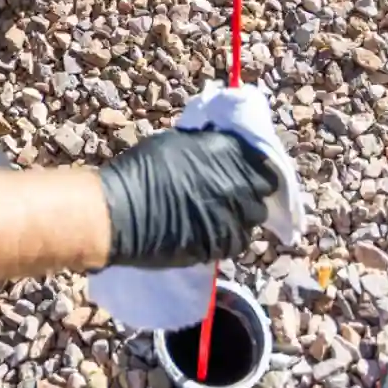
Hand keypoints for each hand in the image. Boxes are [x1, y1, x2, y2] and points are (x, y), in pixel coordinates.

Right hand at [98, 127, 279, 269]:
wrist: (124, 212)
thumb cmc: (143, 169)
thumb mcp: (176, 141)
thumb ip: (207, 144)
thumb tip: (218, 144)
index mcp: (228, 151)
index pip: (262, 158)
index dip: (254, 163)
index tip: (243, 166)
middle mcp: (239, 183)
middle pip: (263, 188)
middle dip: (251, 187)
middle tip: (233, 188)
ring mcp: (235, 217)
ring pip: (254, 215)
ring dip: (242, 212)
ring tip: (221, 210)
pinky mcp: (225, 245)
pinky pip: (239, 239)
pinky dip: (230, 233)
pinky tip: (211, 228)